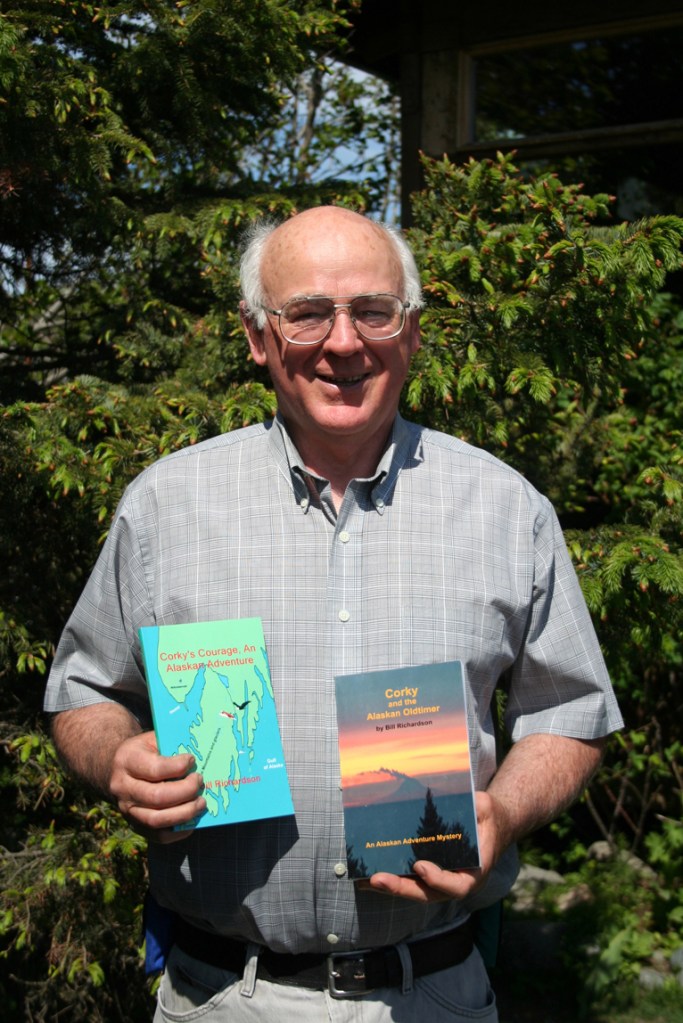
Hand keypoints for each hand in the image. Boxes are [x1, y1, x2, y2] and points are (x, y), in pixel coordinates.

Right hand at [109, 730, 205, 842]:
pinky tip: (193, 819)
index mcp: (127, 760)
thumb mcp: (152, 739)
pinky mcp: (135, 825)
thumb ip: (172, 745)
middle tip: (200, 782)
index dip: (178, 767)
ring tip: (202, 803)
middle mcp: (123, 787)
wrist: (118, 769)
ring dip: (185, 813)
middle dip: (185, 791)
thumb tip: (203, 752)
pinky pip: (158, 835)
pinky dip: (179, 831)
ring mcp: (127, 810)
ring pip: (156, 820)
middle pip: (157, 797)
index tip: (192, 760)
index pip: (155, 769)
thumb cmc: (145, 751)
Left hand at [367, 791, 502, 902]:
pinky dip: (391, 878)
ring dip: (390, 886)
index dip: (439, 880)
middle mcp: (456, 881)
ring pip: (415, 890)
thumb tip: (463, 800)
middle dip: (401, 887)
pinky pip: (410, 879)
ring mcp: (440, 880)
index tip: (420, 866)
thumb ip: (478, 806)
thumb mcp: (486, 807)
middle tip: (378, 879)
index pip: (457, 885)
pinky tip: (367, 875)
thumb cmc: (487, 816)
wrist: (489, 825)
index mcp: (475, 871)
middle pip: (428, 893)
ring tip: (365, 880)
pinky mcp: (427, 873)